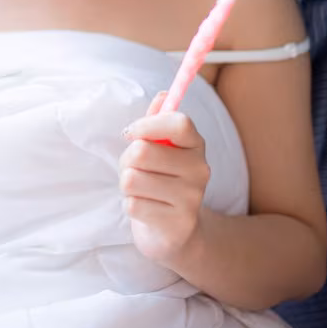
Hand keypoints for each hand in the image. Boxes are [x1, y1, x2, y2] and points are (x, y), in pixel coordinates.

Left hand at [118, 91, 209, 265]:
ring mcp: (191, 198)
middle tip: (135, 170)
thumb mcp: (160, 148)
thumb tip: (163, 95)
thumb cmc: (160, 179)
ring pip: (132, 179)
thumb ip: (158, 120)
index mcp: (196, 145)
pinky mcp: (177, 224)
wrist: (175, 232)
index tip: (131, 132)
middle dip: (127, 161)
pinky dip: (130, 206)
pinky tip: (146, 209)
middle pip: (142, 152)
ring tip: (141, 190)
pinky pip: (132, 205)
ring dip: (126, 185)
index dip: (147, 124)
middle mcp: (200, 169)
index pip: (179, 122)